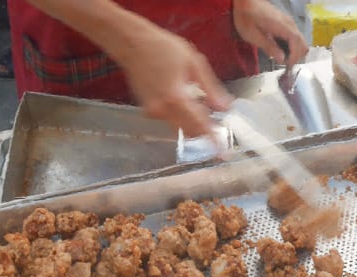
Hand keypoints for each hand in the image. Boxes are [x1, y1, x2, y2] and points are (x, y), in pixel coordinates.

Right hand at [114, 22, 233, 136]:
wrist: (130, 43)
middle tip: (218, 136)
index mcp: (177, 99)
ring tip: (205, 116)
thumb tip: (226, 108)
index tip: (223, 154)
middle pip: (189, 132)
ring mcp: (153, 112)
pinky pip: (169, 120)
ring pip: (179, 128)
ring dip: (193, 126)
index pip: (200, 126)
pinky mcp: (147, 110)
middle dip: (204, 136)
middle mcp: (163, 111)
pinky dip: (180, 117)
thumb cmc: (163, 48)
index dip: (212, 140)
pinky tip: (185, 104)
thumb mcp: (194, 64)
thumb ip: (211, 89)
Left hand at [233, 0, 308, 67]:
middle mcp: (289, 23)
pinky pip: (295, 37)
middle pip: (302, 43)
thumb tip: (282, 59)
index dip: (294, 57)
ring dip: (295, 52)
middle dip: (296, 57)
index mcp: (282, 26)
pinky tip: (281, 50)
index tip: (287, 66)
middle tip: (285, 66)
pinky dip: (292, 46)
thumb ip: (269, 47)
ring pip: (300, 41)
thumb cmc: (245, 17)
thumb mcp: (253, 35)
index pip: (297, 43)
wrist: (244, 1)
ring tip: (283, 59)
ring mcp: (288, 22)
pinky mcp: (285, 23)